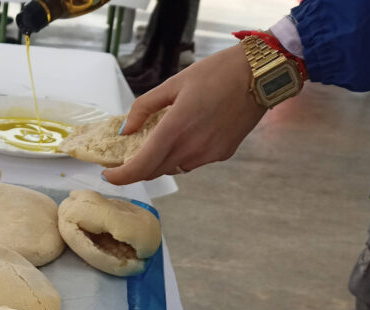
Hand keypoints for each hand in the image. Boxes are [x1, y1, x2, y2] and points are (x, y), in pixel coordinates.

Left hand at [104, 45, 269, 184]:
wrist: (260, 75)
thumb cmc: (216, 73)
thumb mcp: (174, 83)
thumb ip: (144, 108)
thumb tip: (125, 130)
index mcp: (175, 129)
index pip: (140, 167)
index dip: (121, 176)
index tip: (108, 174)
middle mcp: (191, 148)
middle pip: (155, 171)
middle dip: (138, 166)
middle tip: (130, 153)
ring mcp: (208, 154)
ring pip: (174, 167)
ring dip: (162, 159)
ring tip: (163, 138)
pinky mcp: (222, 154)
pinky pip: (193, 162)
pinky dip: (183, 154)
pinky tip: (189, 134)